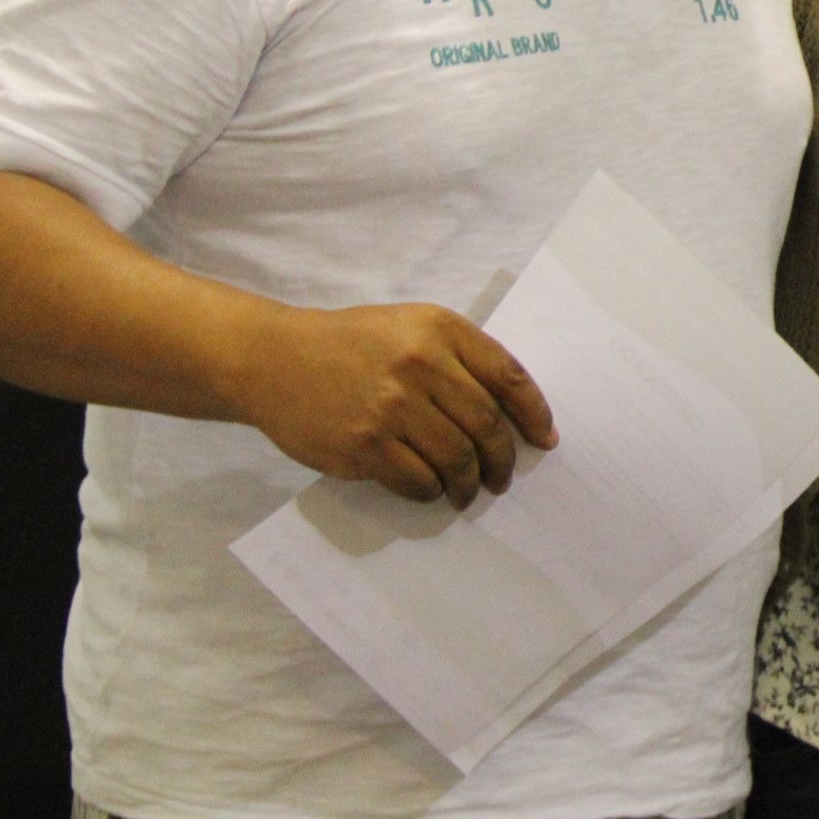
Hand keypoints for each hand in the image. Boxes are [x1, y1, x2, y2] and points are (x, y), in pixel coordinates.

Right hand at [227, 302, 557, 507]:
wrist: (274, 359)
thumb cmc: (351, 344)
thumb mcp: (411, 327)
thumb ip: (460, 358)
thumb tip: (513, 412)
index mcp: (440, 329)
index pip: (509, 376)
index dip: (534, 414)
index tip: (545, 439)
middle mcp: (420, 364)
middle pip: (487, 425)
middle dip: (503, 460)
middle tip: (503, 478)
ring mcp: (392, 407)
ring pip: (457, 459)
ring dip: (470, 483)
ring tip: (467, 491)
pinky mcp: (365, 445)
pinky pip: (418, 480)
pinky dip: (432, 491)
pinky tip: (431, 489)